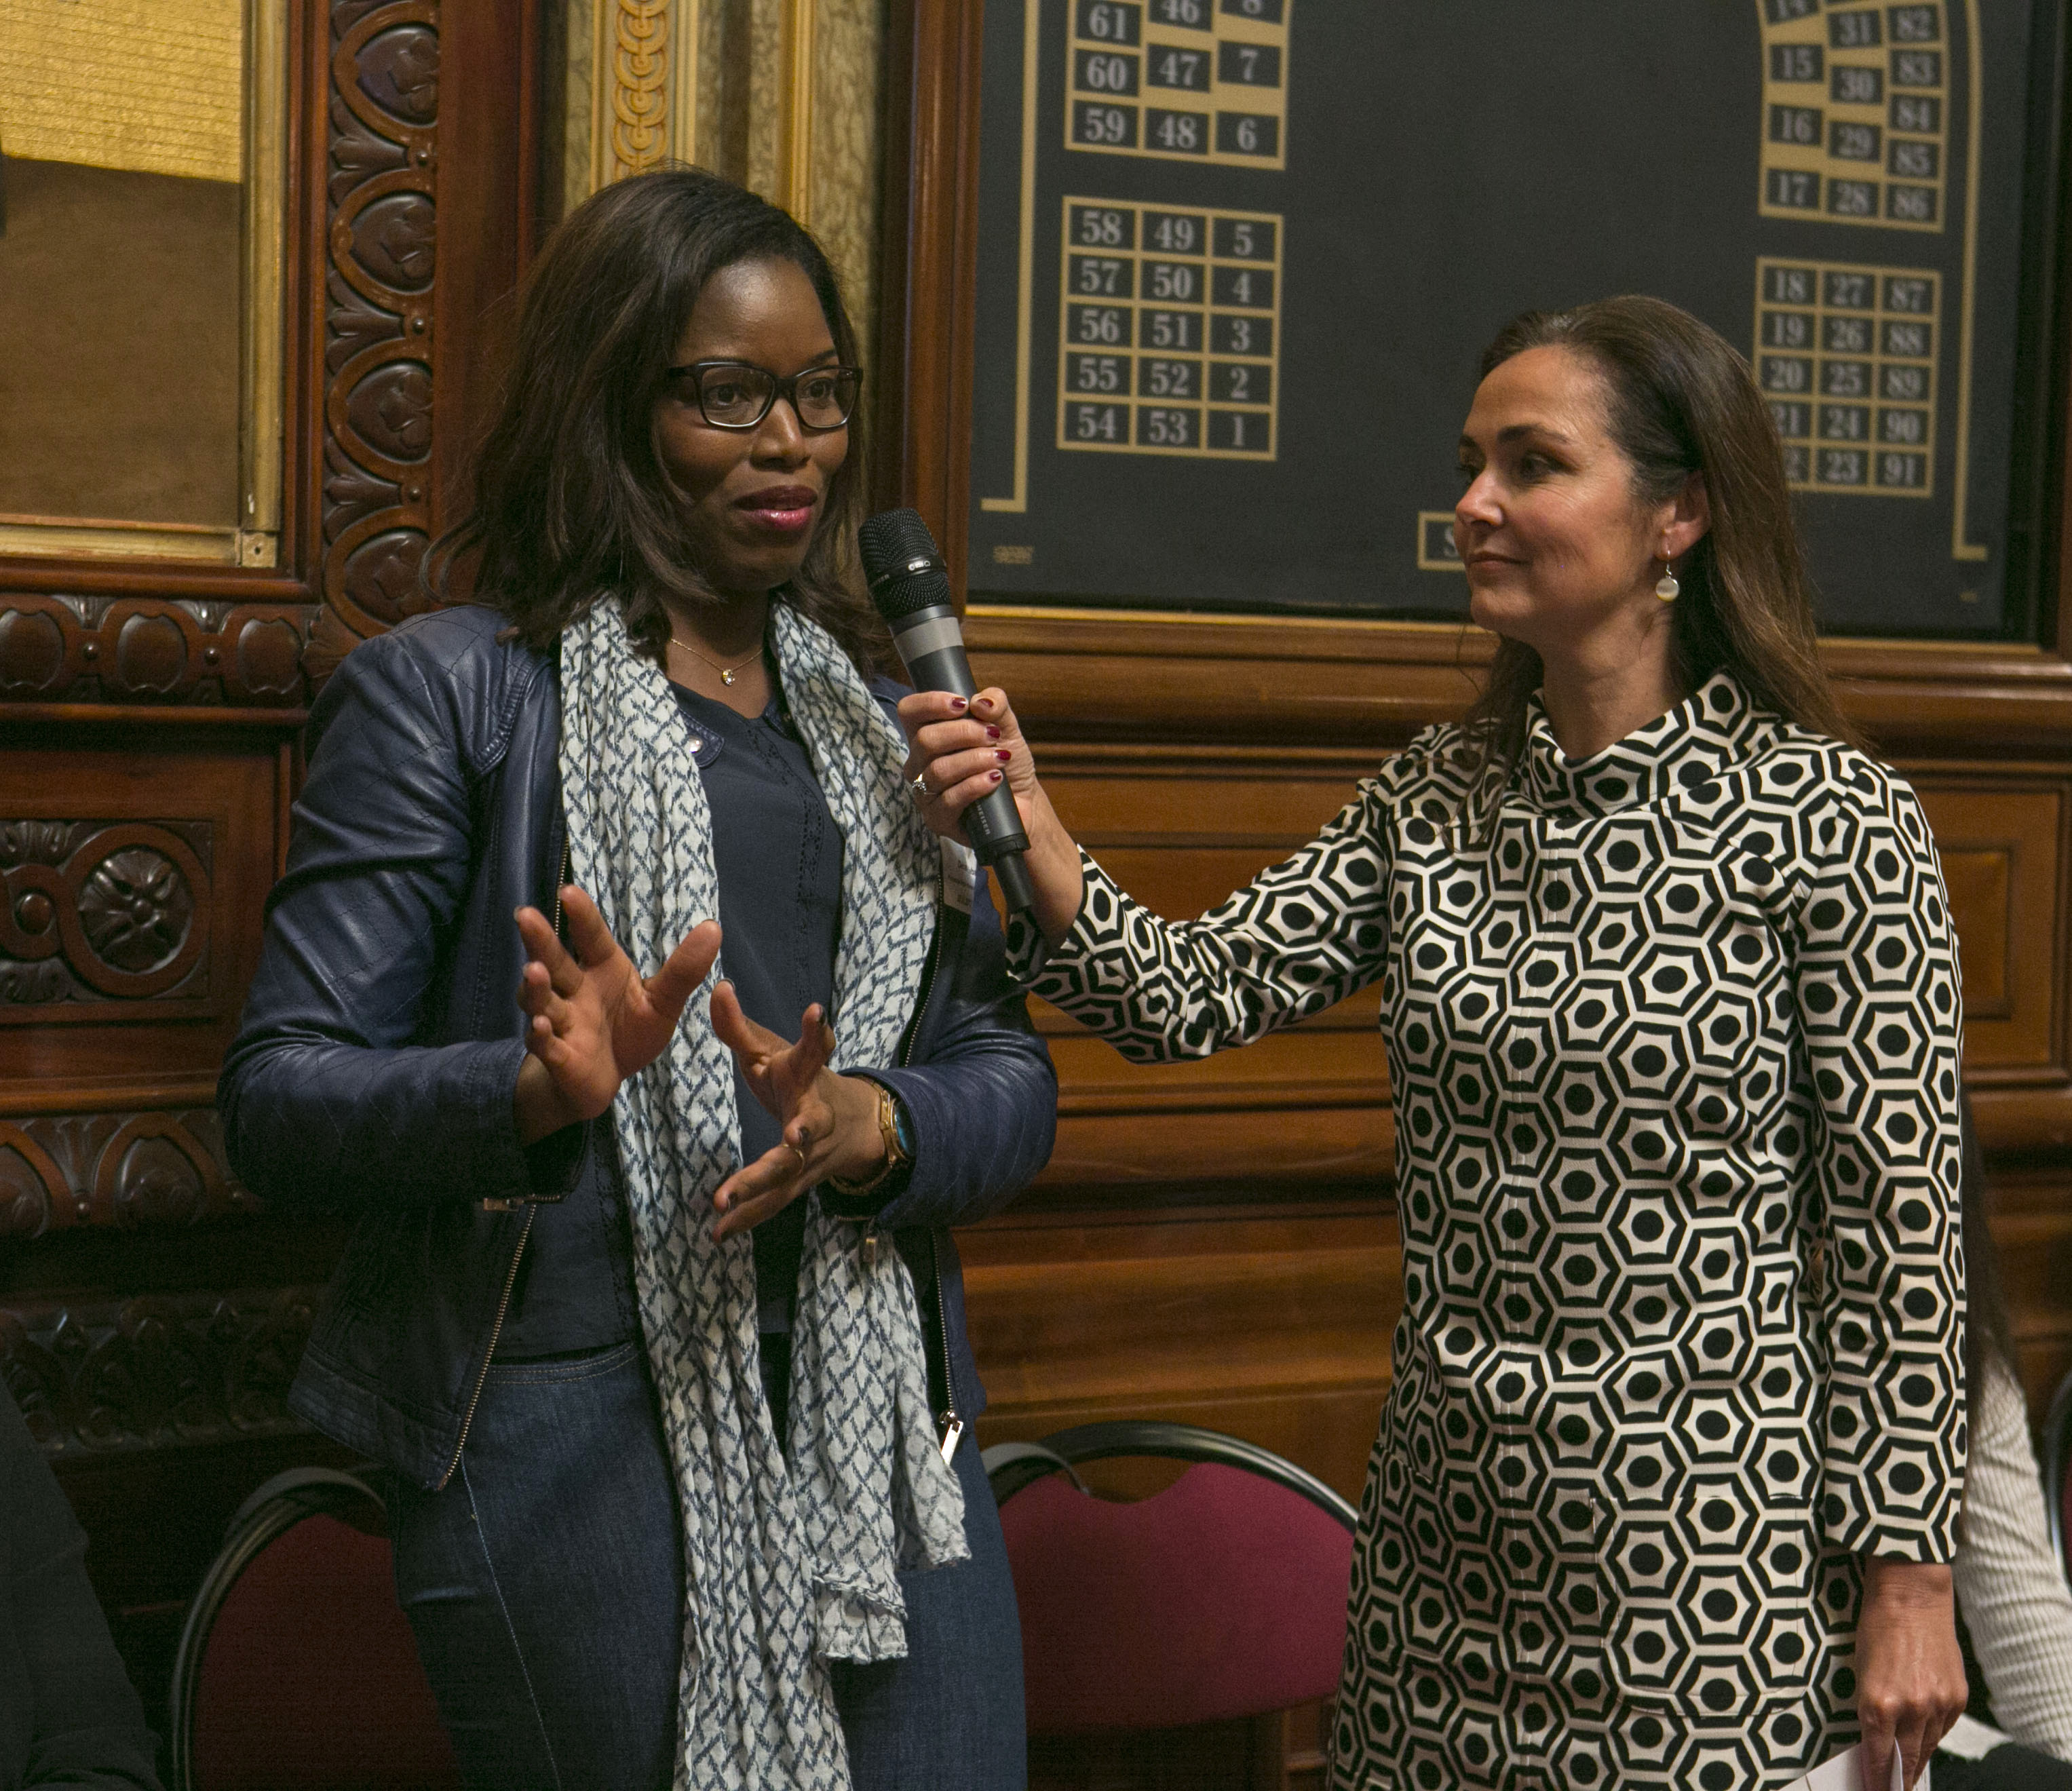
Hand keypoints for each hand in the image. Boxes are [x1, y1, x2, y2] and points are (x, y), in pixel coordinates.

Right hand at [511, 886, 720, 1144]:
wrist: (606, 1080)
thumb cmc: (630, 1031)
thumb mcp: (663, 1001)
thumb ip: (684, 970)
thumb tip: (714, 927)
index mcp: (602, 968)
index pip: (591, 937)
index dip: (582, 916)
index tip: (569, 891)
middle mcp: (575, 990)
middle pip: (555, 961)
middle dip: (540, 941)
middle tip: (525, 916)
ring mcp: (562, 1022)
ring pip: (543, 1000)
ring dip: (537, 987)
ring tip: (535, 971)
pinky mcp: (559, 1056)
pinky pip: (546, 1044)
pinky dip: (541, 1036)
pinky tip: (539, 1026)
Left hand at [707, 986, 884, 1237]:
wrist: (850, 1126)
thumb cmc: (800, 1081)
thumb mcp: (772, 1051)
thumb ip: (740, 1027)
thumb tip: (717, 988)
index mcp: (810, 1076)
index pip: (818, 1049)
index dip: (817, 1031)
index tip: (816, 1012)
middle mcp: (817, 1117)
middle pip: (811, 1125)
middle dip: (803, 1130)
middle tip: (794, 1135)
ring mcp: (810, 1155)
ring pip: (787, 1173)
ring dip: (757, 1187)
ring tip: (723, 1201)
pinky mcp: (798, 1183)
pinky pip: (772, 1204)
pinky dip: (746, 1219)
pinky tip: (718, 1235)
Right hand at [896, 686, 1084, 942]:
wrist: (1024, 802)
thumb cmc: (1007, 763)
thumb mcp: (1007, 728)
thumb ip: (996, 706)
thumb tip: (980, 701)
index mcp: (928, 735)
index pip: (910, 712)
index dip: (931, 703)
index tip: (962, 704)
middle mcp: (920, 763)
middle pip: (925, 740)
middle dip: (964, 733)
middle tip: (992, 736)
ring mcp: (925, 793)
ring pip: (938, 770)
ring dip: (974, 760)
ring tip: (1000, 760)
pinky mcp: (937, 819)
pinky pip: (949, 800)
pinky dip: (975, 786)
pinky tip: (995, 780)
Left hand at [1856, 1556, 1965, 1789]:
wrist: (1912, 1597)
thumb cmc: (1876, 1627)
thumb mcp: (1860, 1671)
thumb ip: (1870, 1708)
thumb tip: (1876, 1739)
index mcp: (1879, 1703)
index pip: (1877, 1757)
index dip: (1875, 1780)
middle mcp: (1911, 1709)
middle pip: (1906, 1760)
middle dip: (1898, 1779)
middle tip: (1891, 1790)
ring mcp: (1938, 1705)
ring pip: (1927, 1748)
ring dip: (1916, 1761)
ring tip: (1907, 1774)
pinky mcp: (1956, 1698)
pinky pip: (1943, 1729)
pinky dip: (1931, 1735)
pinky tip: (1922, 1738)